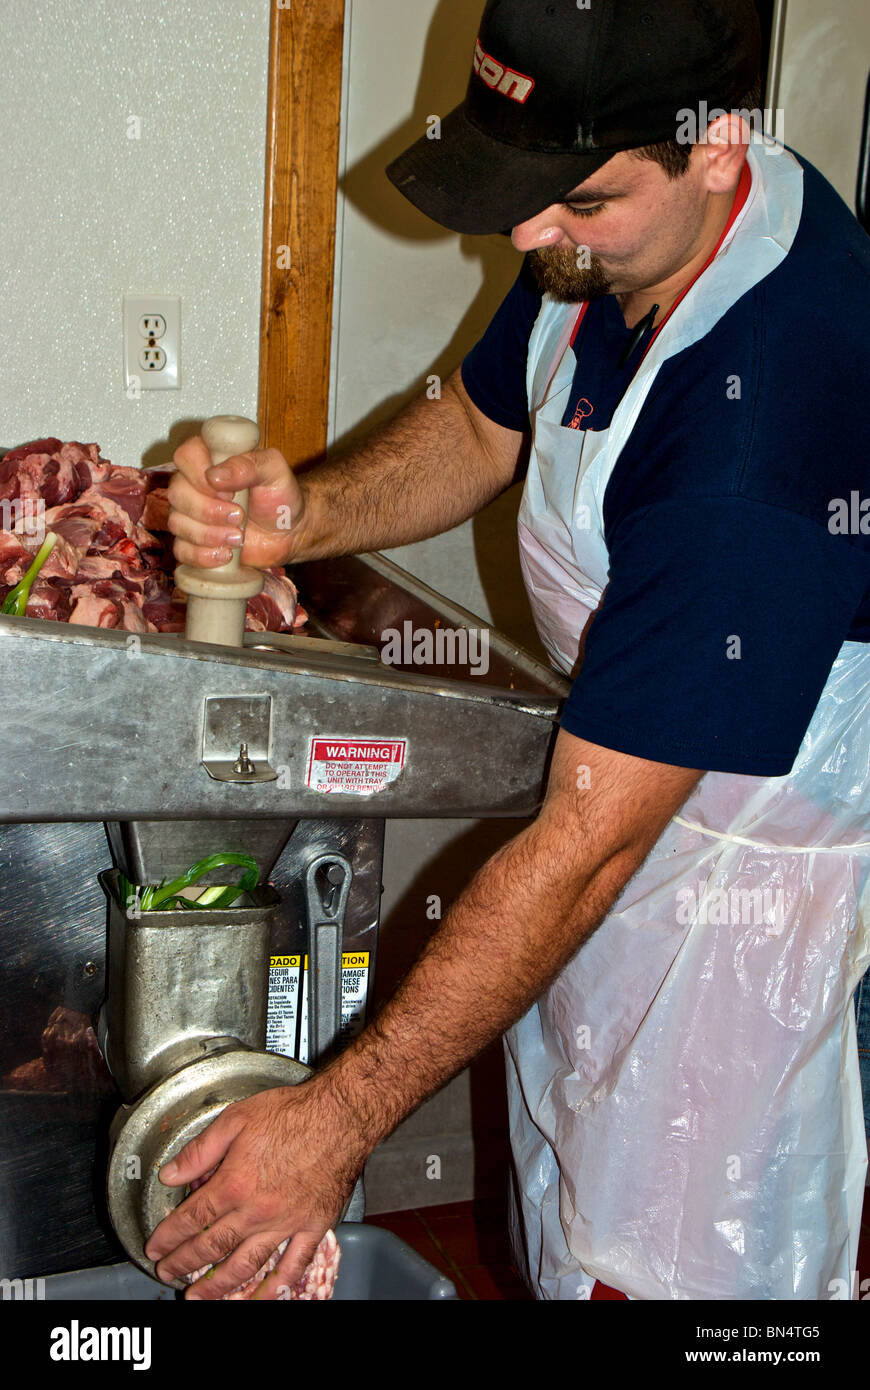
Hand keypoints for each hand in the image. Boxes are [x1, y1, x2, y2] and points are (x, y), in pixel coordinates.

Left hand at [143, 1081, 363, 1300]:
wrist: (341, 1116)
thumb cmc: (294, 1113)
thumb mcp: (236, 1119)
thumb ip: (200, 1150)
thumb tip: (170, 1172)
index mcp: (235, 1183)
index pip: (192, 1219)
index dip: (169, 1237)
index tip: (156, 1247)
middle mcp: (257, 1211)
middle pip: (212, 1247)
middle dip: (183, 1264)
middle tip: (167, 1274)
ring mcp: (286, 1223)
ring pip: (246, 1265)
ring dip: (218, 1285)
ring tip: (199, 1296)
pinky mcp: (313, 1227)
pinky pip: (293, 1266)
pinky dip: (275, 1287)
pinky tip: (261, 1297)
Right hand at [167, 435, 306, 570]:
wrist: (288, 533)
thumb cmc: (279, 497)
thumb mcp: (273, 472)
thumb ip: (248, 465)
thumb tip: (215, 476)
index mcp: (210, 457)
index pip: (186, 455)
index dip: (200, 475)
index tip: (228, 492)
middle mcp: (193, 483)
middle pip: (177, 493)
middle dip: (209, 510)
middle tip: (239, 517)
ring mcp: (189, 513)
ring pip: (177, 522)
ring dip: (209, 535)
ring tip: (239, 538)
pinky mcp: (192, 541)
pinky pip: (181, 550)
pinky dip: (203, 556)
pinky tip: (226, 555)